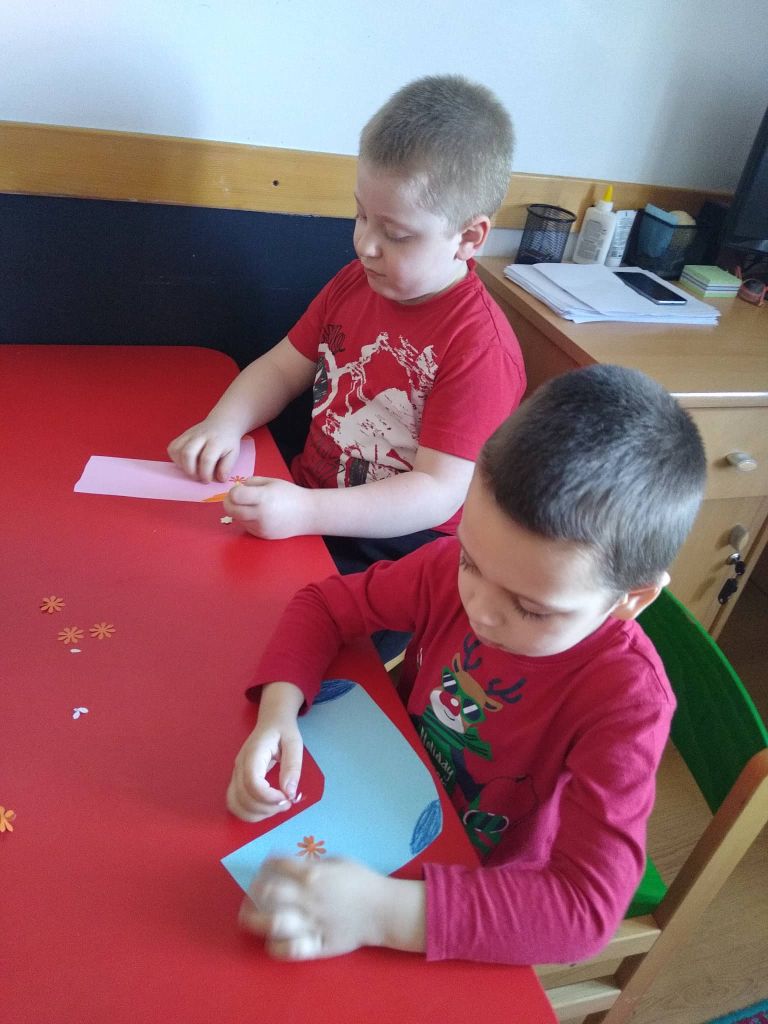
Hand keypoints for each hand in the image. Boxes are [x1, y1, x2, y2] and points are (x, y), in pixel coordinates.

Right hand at [167, 419, 243, 482]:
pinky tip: (185, 463)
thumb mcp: (233, 453)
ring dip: (182, 465)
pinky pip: (172, 447)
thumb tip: (219, 479)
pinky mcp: (182, 435)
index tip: (207, 480)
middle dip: (190, 471)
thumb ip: (227, 467)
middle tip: (198, 477)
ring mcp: (190, 434)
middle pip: (188, 453)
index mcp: (216, 441)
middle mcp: (201, 436)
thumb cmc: (227, 441)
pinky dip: (175, 459)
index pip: (207, 459)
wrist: (222, 422)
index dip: (205, 473)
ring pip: (177, 451)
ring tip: (192, 470)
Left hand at [224, 477, 315, 538]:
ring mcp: (261, 527)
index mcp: (263, 497)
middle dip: (229, 503)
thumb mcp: (272, 481)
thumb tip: (237, 489)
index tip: (238, 490)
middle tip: (234, 498)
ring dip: (238, 511)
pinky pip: (246, 526)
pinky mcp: (262, 535)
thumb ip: (252, 482)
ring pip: (238, 519)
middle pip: (231, 510)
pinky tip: (258, 515)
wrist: (307, 514)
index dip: (233, 492)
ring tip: (251, 506)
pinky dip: (247, 520)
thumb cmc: (290, 494)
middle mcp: (260, 514)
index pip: (235, 496)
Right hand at [226, 684, 304, 821]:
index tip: (287, 798)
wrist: (271, 720)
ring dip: (257, 813)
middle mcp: (239, 766)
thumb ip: (292, 767)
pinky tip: (267, 808)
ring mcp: (235, 774)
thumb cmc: (283, 730)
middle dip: (267, 808)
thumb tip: (290, 793)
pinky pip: (236, 803)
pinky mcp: (236, 781)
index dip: (269, 797)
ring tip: (276, 806)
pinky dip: (250, 812)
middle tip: (287, 802)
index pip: (252, 783)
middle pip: (243, 798)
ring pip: (235, 805)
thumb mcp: (294, 743)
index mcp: (254, 754)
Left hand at [239, 857, 394, 958]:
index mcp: (313, 874)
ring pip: (272, 923)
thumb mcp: (338, 862)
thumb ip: (312, 864)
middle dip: (253, 891)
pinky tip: (272, 940)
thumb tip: (290, 866)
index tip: (266, 867)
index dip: (266, 864)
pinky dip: (275, 947)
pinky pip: (289, 950)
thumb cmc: (361, 881)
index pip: (277, 865)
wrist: (382, 910)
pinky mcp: (316, 945)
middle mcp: (308, 898)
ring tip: (250, 918)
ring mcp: (310, 923)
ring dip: (255, 920)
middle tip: (252, 894)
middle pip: (267, 893)